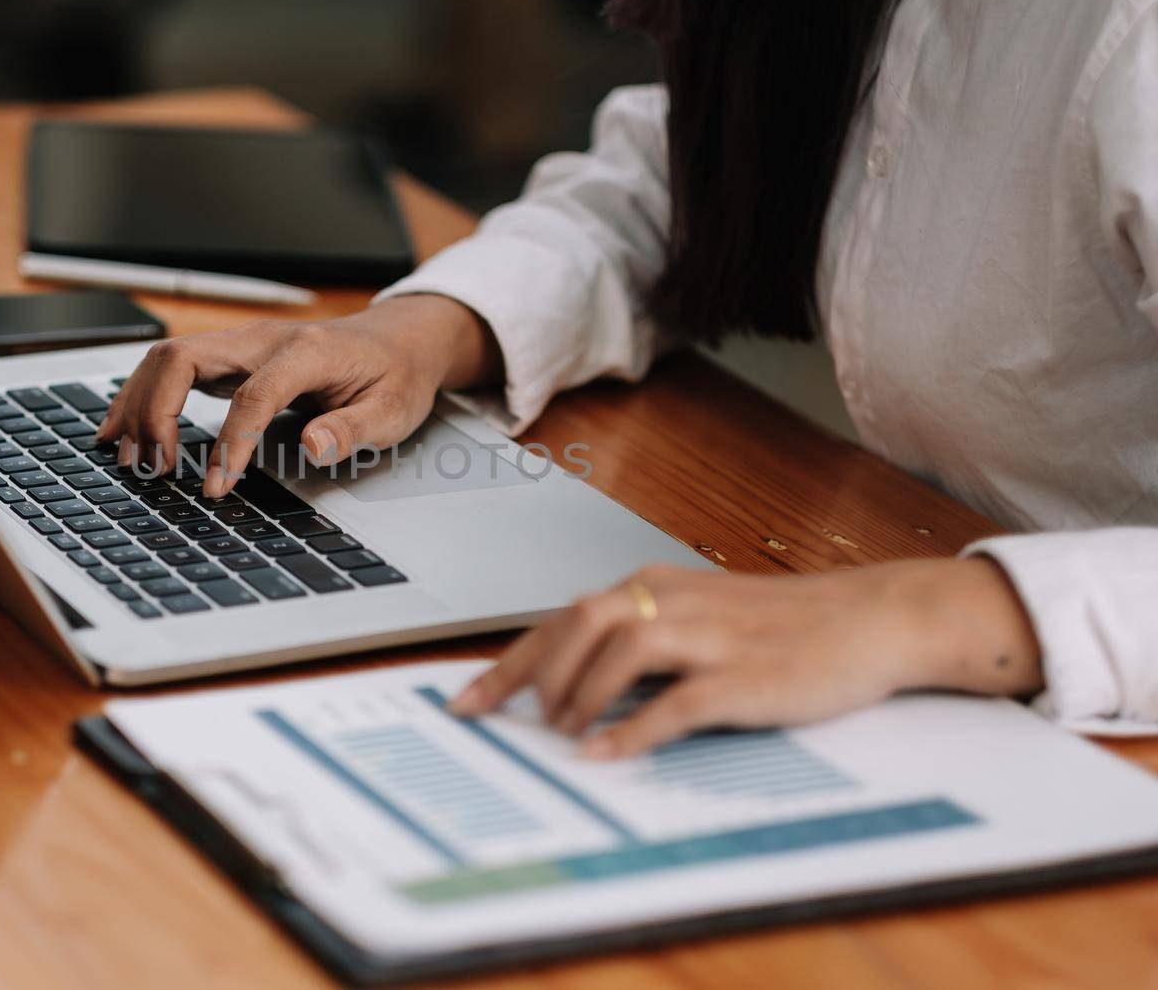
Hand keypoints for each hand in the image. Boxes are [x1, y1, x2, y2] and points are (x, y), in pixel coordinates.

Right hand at [97, 294, 499, 496]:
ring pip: (167, 359)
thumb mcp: (393, 411)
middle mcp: (263, 340)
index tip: (215, 487)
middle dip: (156, 413)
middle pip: (184, 358)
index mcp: (306, 351)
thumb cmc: (395, 375)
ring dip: (138, 404)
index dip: (230, 443)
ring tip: (128, 457)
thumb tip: (314, 447)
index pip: (253, 395)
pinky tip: (124, 430)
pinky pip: (172, 368)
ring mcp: (242, 345)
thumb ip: (353, 429)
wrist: (397, 340)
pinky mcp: (231, 358)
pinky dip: (142, 397)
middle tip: (154, 469)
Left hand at [450, 559, 1042, 757]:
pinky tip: (606, 755)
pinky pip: (675, 703)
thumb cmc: (785, 624)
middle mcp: (673, 602)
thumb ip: (642, 636)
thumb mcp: (701, 615)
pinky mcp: (742, 676)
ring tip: (561, 733)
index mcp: (656, 586)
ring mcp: (709, 637)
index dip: (508, 661)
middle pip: (575, 624)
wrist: (874, 617)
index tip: (467, 699)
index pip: (561, 619)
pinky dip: (633, 730)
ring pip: (618, 650)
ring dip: (578, 696)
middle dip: (524, 675)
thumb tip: (576, 678)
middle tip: (494, 718)